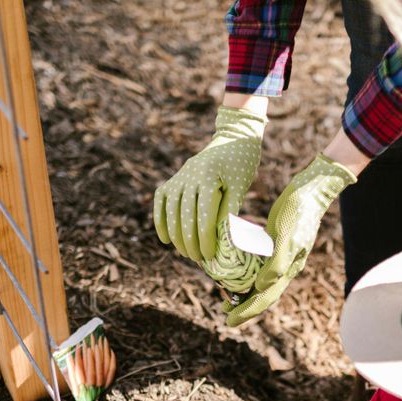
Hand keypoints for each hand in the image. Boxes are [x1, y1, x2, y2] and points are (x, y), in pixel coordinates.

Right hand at [154, 106, 265, 262]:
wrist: (232, 140)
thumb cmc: (241, 166)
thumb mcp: (240, 187)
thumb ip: (230, 211)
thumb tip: (226, 241)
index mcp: (207, 178)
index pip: (203, 216)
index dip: (205, 238)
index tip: (209, 255)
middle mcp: (188, 176)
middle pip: (184, 216)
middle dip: (190, 241)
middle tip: (198, 259)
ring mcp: (178, 177)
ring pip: (171, 211)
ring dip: (176, 235)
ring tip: (185, 253)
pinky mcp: (172, 179)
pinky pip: (161, 201)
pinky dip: (161, 220)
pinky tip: (166, 240)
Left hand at [224, 153, 355, 325]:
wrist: (312, 188)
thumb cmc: (299, 210)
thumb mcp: (286, 235)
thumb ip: (276, 263)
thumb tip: (261, 287)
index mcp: (288, 268)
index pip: (266, 297)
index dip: (247, 311)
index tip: (229, 321)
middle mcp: (285, 266)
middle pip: (263, 294)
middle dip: (244, 306)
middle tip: (226, 315)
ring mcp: (282, 255)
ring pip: (261, 281)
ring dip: (246, 292)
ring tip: (228, 298)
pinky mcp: (277, 243)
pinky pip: (260, 264)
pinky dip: (248, 272)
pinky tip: (237, 270)